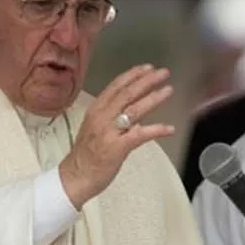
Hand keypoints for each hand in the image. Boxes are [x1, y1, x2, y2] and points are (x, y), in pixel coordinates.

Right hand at [58, 65, 175, 208]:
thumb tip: (133, 108)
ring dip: (154, 98)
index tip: (147, 68)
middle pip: (127, 93)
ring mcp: (109, 131)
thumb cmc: (86, 154)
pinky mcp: (117, 147)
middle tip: (163, 73)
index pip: (116, 86)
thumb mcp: (95, 127)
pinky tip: (169, 128)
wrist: (75, 176)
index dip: (133, 75)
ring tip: (168, 90)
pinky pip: (140, 135)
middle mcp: (102, 117)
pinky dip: (157, 130)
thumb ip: (112, 116)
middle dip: (147, 80)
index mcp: (96, 110)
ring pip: (135, 109)